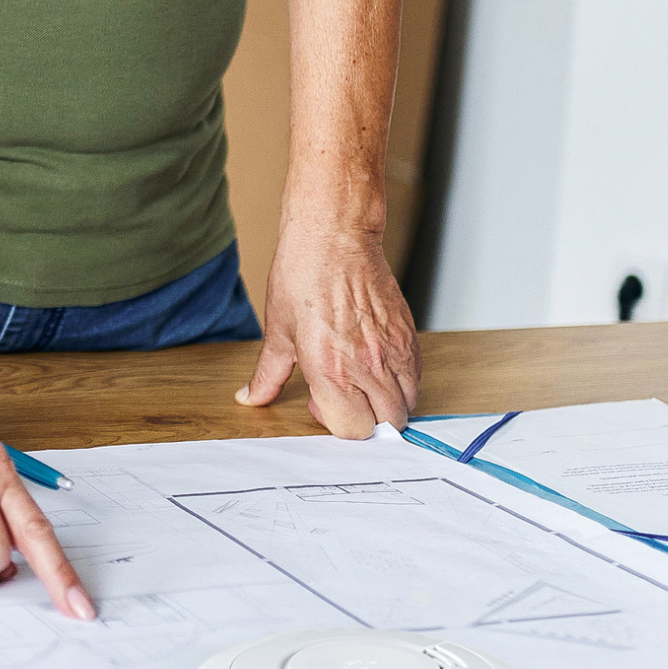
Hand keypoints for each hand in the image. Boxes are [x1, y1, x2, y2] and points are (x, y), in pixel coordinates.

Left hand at [239, 226, 419, 436]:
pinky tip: (377, 364)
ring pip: (407, 403)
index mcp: (331, 370)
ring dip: (387, 403)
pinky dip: (402, 381)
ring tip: (361, 381)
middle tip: (342, 393)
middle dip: (366, 419)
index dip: (337, 423)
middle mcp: (368, 366)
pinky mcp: (409, 336)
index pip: (353, 430)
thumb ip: (268, 374)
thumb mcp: (278, 330)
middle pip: (386, 423)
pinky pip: (416, 377)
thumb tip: (251, 398)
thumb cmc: (302, 277)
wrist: (333, 238)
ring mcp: (394, 352)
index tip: (322, 403)